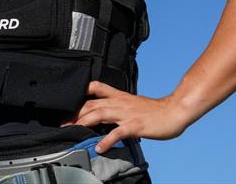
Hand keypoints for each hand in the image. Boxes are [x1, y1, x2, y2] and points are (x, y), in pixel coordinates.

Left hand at [64, 81, 190, 153]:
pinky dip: (107, 140)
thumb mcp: (132, 103)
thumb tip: (104, 114)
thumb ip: (117, 107)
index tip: (67, 102)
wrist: (173, 111)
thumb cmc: (153, 110)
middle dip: (75, 113)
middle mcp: (119, 103)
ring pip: (100, 114)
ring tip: (73, 130)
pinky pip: (117, 132)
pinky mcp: (134, 125)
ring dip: (84, 122)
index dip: (80, 92)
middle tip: (63, 123)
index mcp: (119, 96)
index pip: (96, 87)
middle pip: (92, 103)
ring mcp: (126, 114)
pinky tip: (99, 147)